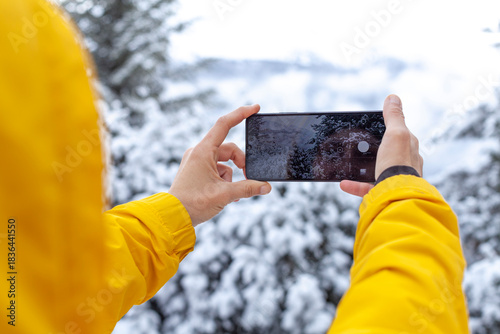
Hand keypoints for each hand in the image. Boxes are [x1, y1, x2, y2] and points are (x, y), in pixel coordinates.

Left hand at [169, 105, 271, 226]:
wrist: (173, 217)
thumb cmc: (193, 203)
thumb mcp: (224, 195)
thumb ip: (247, 188)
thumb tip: (266, 187)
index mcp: (202, 151)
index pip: (224, 125)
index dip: (241, 114)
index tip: (255, 108)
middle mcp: (198, 153)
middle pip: (228, 149)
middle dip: (240, 163)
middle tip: (248, 177)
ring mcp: (196, 161)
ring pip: (223, 162)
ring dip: (231, 176)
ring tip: (229, 194)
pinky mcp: (196, 171)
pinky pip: (216, 170)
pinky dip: (224, 181)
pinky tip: (224, 195)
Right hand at [340, 94, 422, 196]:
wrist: (396, 195)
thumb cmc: (398, 163)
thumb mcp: (396, 134)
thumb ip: (394, 116)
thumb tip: (393, 97)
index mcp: (409, 148)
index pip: (400, 133)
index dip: (388, 128)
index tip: (374, 125)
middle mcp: (405, 164)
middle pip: (389, 152)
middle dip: (376, 149)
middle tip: (360, 145)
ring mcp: (394, 178)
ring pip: (377, 170)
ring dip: (364, 167)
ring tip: (350, 164)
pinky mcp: (382, 192)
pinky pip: (366, 187)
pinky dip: (354, 184)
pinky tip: (344, 183)